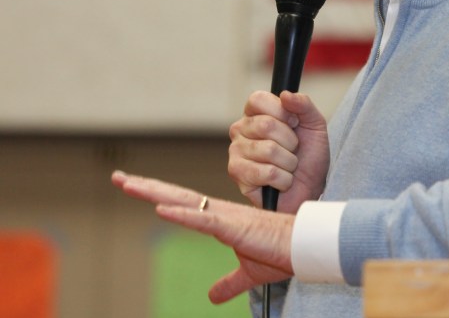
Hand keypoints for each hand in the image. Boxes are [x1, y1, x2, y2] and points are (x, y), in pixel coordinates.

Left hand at [111, 170, 292, 302]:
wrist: (304, 247)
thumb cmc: (281, 253)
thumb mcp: (248, 274)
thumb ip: (228, 283)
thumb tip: (212, 297)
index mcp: (221, 220)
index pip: (183, 203)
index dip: (158, 194)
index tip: (134, 185)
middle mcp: (219, 213)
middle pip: (176, 196)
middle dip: (146, 186)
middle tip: (118, 176)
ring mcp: (226, 218)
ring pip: (184, 201)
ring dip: (155, 193)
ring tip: (129, 185)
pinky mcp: (236, 228)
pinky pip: (204, 220)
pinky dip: (182, 214)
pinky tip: (161, 209)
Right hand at [227, 90, 330, 212]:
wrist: (310, 188)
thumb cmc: (309, 156)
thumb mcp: (315, 125)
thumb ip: (304, 105)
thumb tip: (285, 95)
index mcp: (255, 113)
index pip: (257, 99)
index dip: (282, 111)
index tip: (294, 123)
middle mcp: (240, 130)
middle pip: (266, 125)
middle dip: (291, 141)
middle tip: (293, 149)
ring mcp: (236, 152)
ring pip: (269, 150)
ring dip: (289, 162)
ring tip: (288, 166)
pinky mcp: (237, 175)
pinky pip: (267, 172)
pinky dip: (284, 179)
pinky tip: (281, 181)